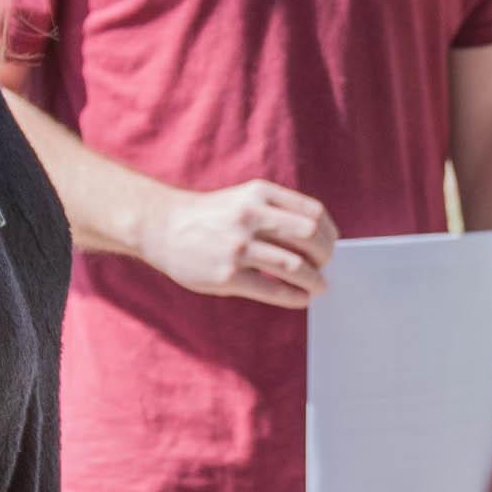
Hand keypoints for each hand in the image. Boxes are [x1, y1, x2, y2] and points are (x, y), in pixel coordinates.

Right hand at [140, 179, 334, 307]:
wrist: (161, 227)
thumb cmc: (211, 216)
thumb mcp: (244, 198)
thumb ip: (277, 211)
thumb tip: (319, 241)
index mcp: (259, 193)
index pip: (312, 212)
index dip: (329, 232)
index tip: (330, 245)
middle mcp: (250, 216)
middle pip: (309, 236)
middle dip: (325, 256)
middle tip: (324, 267)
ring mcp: (238, 247)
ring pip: (294, 266)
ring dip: (314, 280)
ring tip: (317, 287)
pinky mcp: (227, 275)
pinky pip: (272, 289)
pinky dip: (294, 296)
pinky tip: (300, 298)